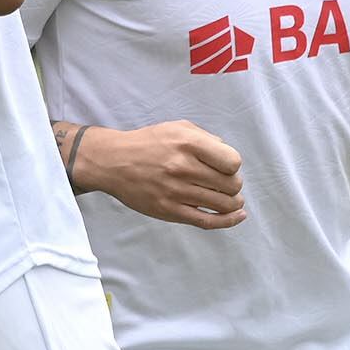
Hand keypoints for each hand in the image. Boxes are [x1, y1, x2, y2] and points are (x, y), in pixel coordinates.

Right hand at [80, 121, 244, 229]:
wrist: (112, 162)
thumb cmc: (147, 143)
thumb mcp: (176, 128)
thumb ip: (206, 138)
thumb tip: (229, 158)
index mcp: (187, 143)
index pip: (232, 162)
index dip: (232, 165)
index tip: (224, 166)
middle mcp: (182, 167)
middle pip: (231, 185)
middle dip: (233, 184)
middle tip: (224, 183)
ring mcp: (176, 191)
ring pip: (223, 204)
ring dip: (232, 202)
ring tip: (229, 198)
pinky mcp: (169, 210)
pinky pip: (207, 221)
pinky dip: (228, 221)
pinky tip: (237, 216)